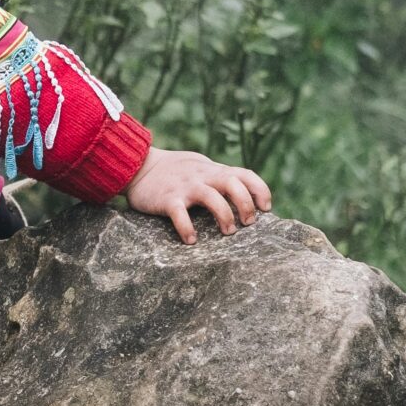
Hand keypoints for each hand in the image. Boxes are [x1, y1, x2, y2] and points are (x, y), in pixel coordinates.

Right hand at [121, 147, 271, 243]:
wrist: (139, 166)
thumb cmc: (176, 171)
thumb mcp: (202, 168)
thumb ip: (221, 178)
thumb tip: (246, 195)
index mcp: (214, 170)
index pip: (245, 174)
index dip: (260, 190)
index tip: (266, 208)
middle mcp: (203, 176)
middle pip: (232, 183)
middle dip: (245, 204)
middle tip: (248, 223)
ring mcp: (185, 187)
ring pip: (211, 197)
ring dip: (224, 215)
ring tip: (227, 231)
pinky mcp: (167, 198)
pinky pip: (179, 213)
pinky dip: (187, 228)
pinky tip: (191, 240)